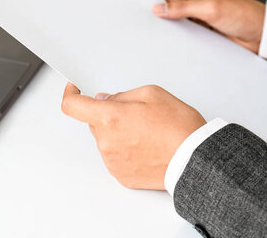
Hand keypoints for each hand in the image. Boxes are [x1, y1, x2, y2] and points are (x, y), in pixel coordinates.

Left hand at [61, 83, 205, 189]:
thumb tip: (105, 100)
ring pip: (105, 140)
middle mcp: (106, 142)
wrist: (196, 159)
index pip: (72, 106)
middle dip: (109, 115)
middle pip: (94, 122)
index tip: (75, 90)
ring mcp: (112, 161)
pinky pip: (115, 156)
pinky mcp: (121, 175)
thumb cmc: (179, 127)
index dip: (71, 94)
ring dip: (118, 133)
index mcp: (110, 118)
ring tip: (147, 133)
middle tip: (136, 114)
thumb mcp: (151, 94)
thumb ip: (121, 95)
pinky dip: (125, 150)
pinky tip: (146, 147)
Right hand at [150, 0, 264, 52]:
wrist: (264, 37)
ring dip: (166, 19)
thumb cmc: (246, 16)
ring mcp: (200, 13)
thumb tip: (160, 8)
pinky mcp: (203, 28)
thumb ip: (184, 8)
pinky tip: (168, 35)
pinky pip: (183, 27)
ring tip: (153, 25)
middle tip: (144, 12)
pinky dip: (174, 31)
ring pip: (175, 14)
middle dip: (158, 4)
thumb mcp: (212, 9)